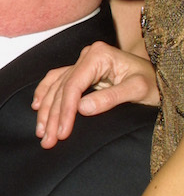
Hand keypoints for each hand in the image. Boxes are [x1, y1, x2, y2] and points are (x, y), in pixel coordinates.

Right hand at [32, 42, 157, 148]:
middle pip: (62, 88)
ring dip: (46, 111)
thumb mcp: (138, 90)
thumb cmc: (152, 83)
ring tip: (41, 132)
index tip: (62, 132)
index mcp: (98, 55)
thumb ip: (111, 98)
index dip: (65, 110)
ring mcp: (82, 62)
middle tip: (48, 140)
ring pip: (56, 87)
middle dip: (53, 116)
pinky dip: (45, 94)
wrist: (158, 79)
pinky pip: (57, 81)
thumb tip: (82, 108)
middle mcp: (87, 56)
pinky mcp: (82, 71)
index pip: (73, 85)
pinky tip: (37, 107)